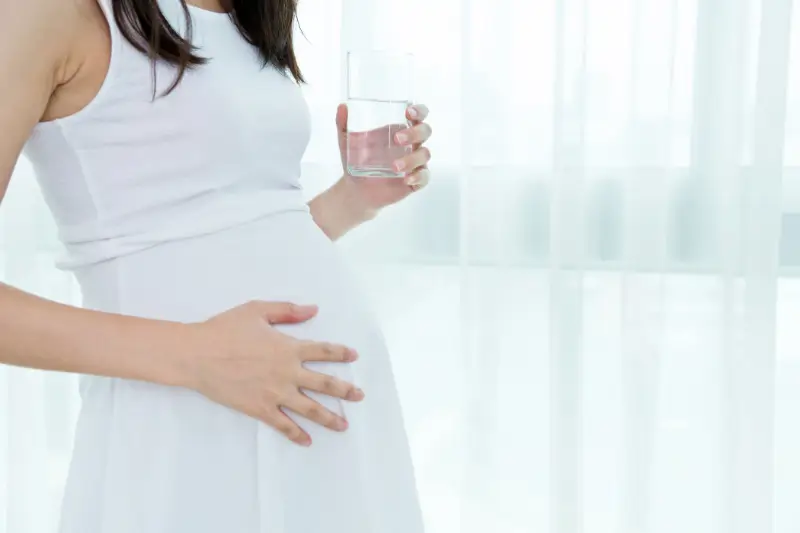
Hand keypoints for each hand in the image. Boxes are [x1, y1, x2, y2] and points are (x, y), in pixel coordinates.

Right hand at [187, 301, 363, 446]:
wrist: (197, 355)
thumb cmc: (225, 329)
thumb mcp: (257, 311)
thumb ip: (287, 311)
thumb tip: (313, 309)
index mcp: (289, 347)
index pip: (324, 351)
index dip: (341, 353)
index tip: (354, 356)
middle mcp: (287, 372)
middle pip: (325, 384)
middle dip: (346, 390)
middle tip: (360, 395)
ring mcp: (275, 393)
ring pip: (310, 409)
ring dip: (330, 417)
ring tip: (344, 425)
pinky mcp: (260, 408)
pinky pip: (283, 424)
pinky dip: (296, 434)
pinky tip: (307, 440)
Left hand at [336, 103, 432, 211]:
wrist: (356, 189)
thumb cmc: (356, 161)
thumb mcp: (346, 141)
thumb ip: (343, 124)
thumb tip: (341, 106)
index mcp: (400, 129)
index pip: (418, 115)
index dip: (419, 110)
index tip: (408, 112)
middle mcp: (412, 143)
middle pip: (425, 131)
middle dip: (414, 133)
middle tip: (397, 139)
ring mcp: (416, 162)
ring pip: (424, 154)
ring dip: (411, 159)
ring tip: (394, 166)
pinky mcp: (416, 180)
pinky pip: (424, 176)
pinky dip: (418, 177)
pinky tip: (406, 179)